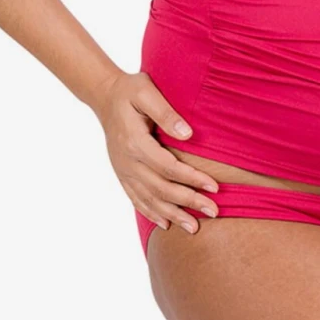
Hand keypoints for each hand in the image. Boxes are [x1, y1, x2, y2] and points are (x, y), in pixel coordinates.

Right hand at [93, 70, 220, 235]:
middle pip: (161, 188)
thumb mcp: (146, 91)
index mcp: (135, 142)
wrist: (104, 97)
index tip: (215, 187)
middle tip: (214, 211)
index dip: (192, 178)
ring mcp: (123, 170)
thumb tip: (187, 134)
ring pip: (149, 199)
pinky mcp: (122, 174)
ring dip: (172, 215)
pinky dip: (151, 213)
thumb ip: (166, 112)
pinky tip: (165, 224)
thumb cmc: (130, 91)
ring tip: (194, 228)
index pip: (168, 166)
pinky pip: (136, 199)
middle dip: (189, 202)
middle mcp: (127, 161)